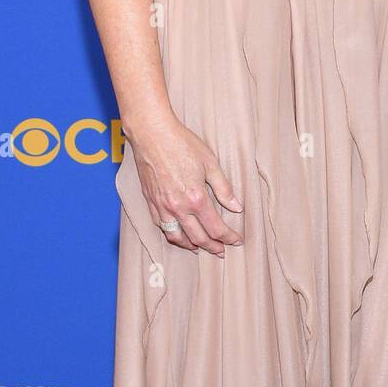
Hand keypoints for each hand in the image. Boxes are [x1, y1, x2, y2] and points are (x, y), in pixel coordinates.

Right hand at [125, 114, 243, 255]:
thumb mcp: (210, 163)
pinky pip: (162, 227)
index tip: (236, 240)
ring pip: (177, 237)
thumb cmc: (182, 144)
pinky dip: (173, 235)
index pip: (215, 227)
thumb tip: (236, 207)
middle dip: (213, 246)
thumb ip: (224, 188)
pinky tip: (179, 234)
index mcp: (196, 198)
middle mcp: (178, 208)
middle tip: (221, 251)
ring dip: (191, 246)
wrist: (153, 135)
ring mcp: (162, 207)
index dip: (228, 237)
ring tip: (201, 248)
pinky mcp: (151, 203)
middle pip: (198, 237)